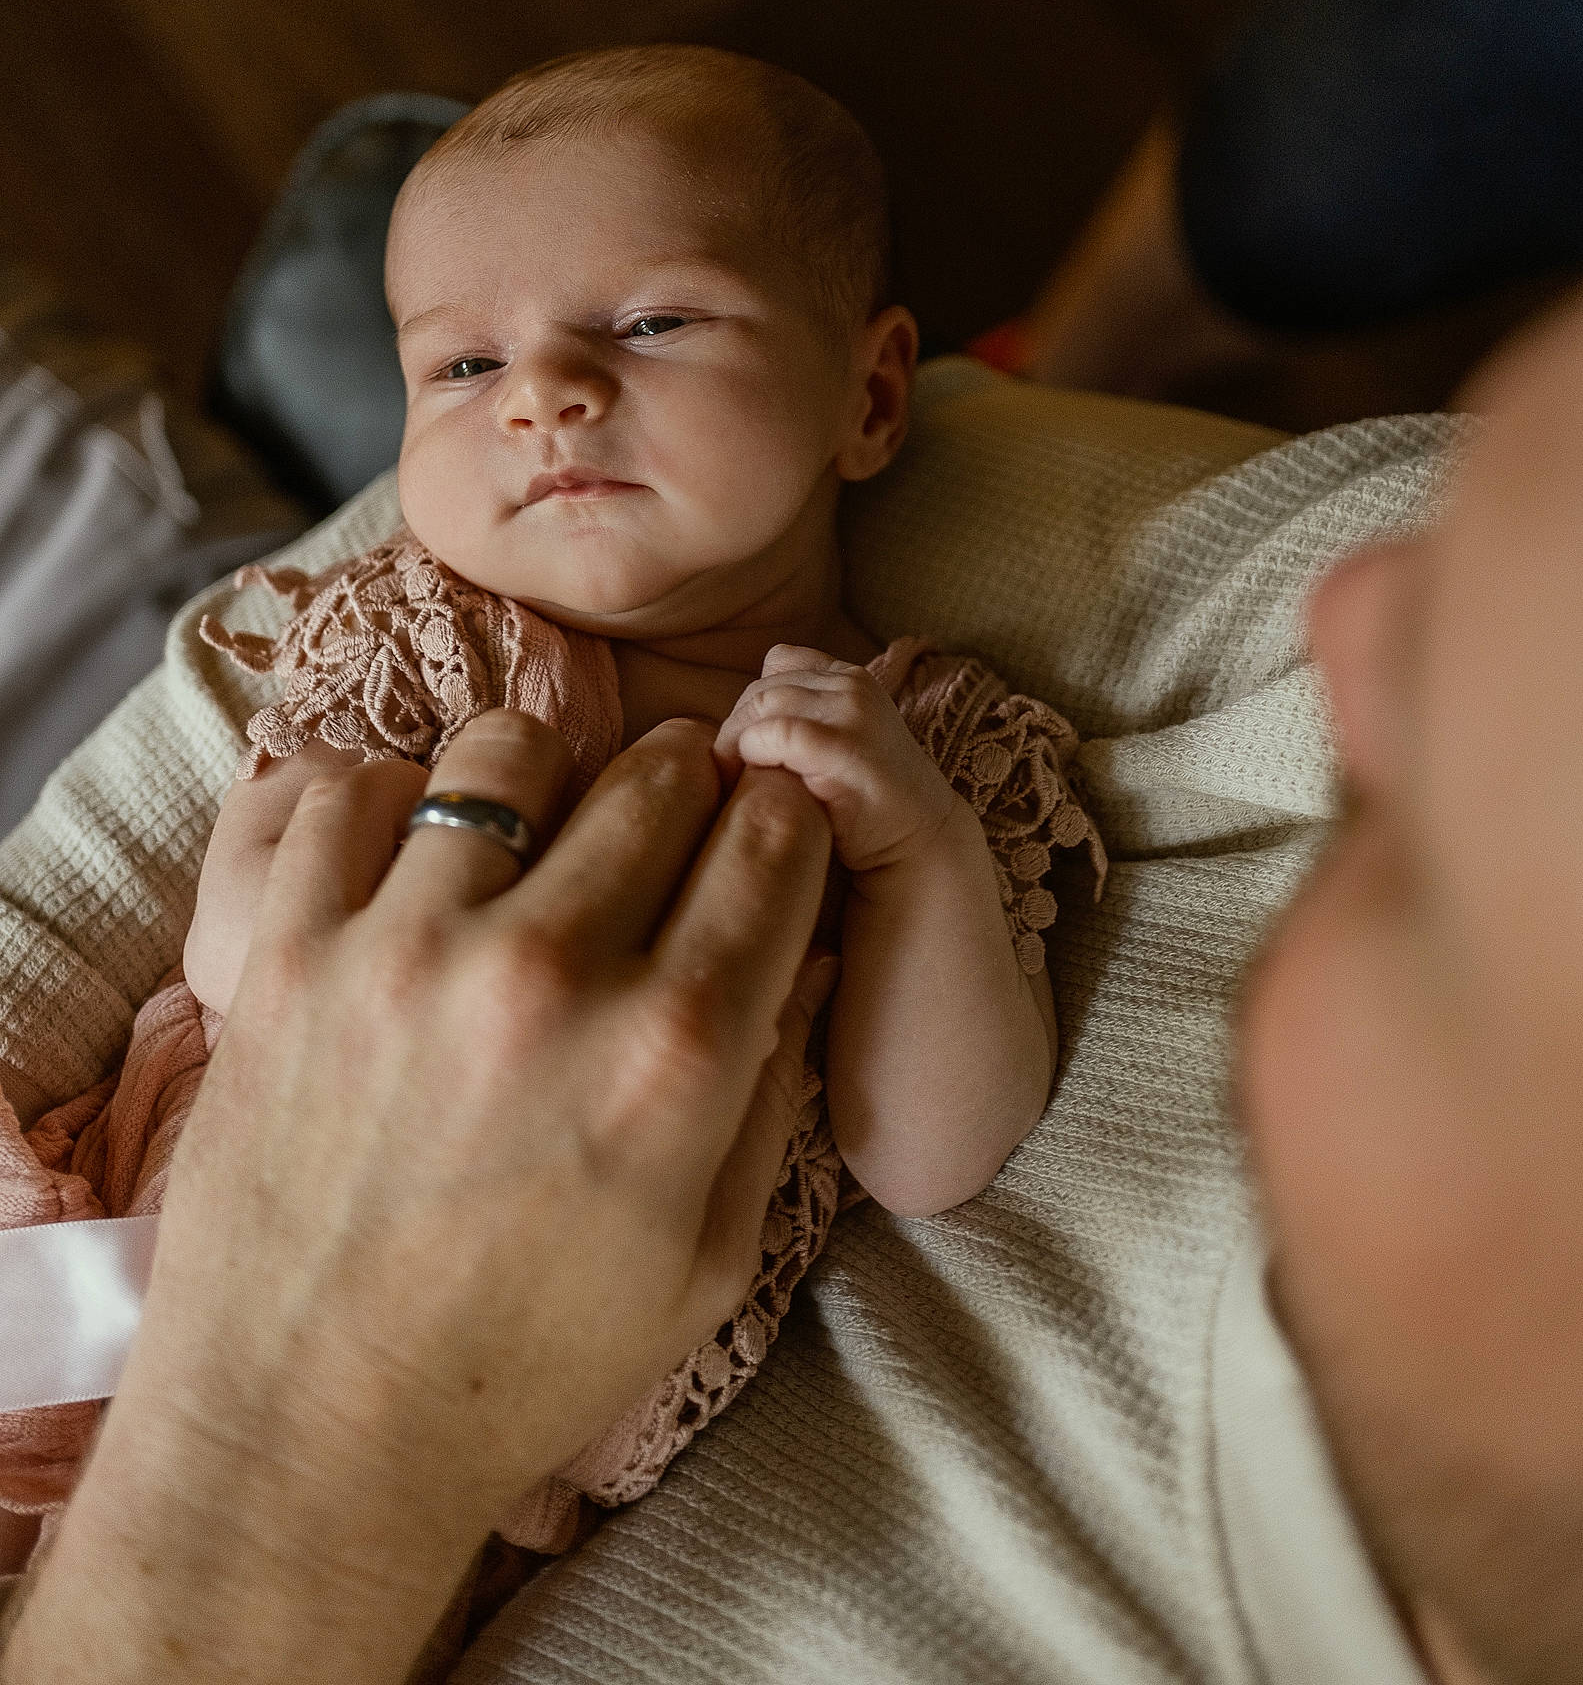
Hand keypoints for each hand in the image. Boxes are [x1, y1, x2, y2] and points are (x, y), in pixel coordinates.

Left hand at [8, 710, 836, 1684]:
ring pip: (510, 752)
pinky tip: (411, 870)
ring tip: (528, 847)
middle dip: (683, 788)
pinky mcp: (288, 955)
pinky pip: (352, 792)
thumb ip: (771, 1093)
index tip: (759, 839)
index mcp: (678, 1056)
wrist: (306, 1437)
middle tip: (658, 833)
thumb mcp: (710, 1262)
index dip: (782, 822)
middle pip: (658, 775)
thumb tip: (792, 955)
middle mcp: (552, 975)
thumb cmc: (523, 1366)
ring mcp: (407, 951)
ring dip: (543, 786)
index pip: (776, 837)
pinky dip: (392, 806)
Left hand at [713, 644, 962, 873]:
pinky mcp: (845, 745)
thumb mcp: (835, 740)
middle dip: (735, 729)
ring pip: (763, 705)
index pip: (778, 664)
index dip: (751, 704)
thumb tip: (739, 713)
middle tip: (725, 771)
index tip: (742, 746)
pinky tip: (753, 783)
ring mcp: (853, 711)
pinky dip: (753, 755)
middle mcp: (853, 685)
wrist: (920, 839)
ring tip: (733, 780)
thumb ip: (800, 715)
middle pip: (763, 688)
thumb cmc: (864, 799)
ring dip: (736, 745)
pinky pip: (776, 733)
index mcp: (849, 677)